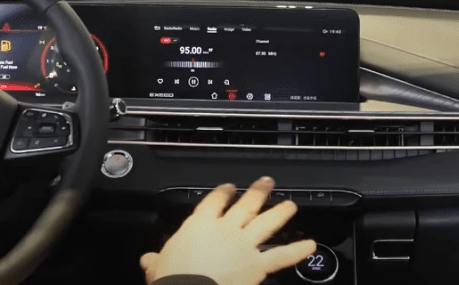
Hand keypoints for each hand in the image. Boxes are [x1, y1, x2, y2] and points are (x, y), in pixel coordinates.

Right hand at [140, 177, 314, 284]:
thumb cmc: (173, 280)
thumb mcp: (157, 268)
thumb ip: (156, 261)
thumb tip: (148, 260)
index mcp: (199, 225)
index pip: (213, 201)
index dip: (222, 192)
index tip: (228, 187)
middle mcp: (225, 229)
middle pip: (245, 204)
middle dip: (257, 192)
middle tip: (266, 183)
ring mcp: (244, 245)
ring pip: (267, 223)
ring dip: (280, 213)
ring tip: (291, 206)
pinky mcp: (258, 265)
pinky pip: (282, 256)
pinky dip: (297, 250)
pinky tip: (310, 245)